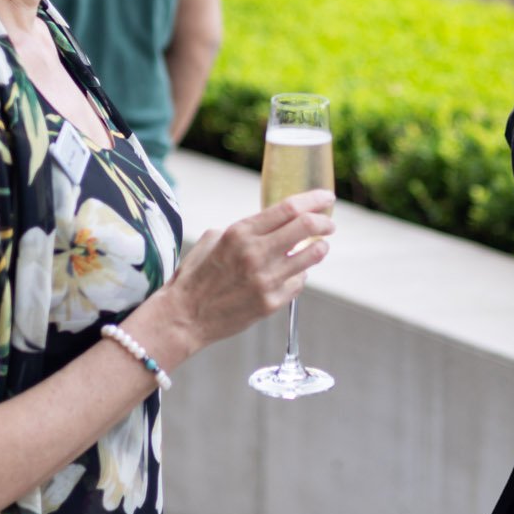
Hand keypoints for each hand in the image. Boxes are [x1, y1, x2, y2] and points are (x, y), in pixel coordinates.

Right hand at [160, 190, 335, 348]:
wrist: (185, 316)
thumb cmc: (197, 275)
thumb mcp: (215, 239)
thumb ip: (247, 229)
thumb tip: (274, 225)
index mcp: (240, 232)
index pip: (288, 208)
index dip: (314, 199)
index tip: (326, 196)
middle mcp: (255, 253)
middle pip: (306, 227)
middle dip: (324, 221)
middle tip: (329, 223)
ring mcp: (265, 279)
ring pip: (311, 256)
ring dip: (320, 248)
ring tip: (319, 246)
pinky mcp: (271, 302)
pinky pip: (299, 282)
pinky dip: (300, 274)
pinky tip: (294, 273)